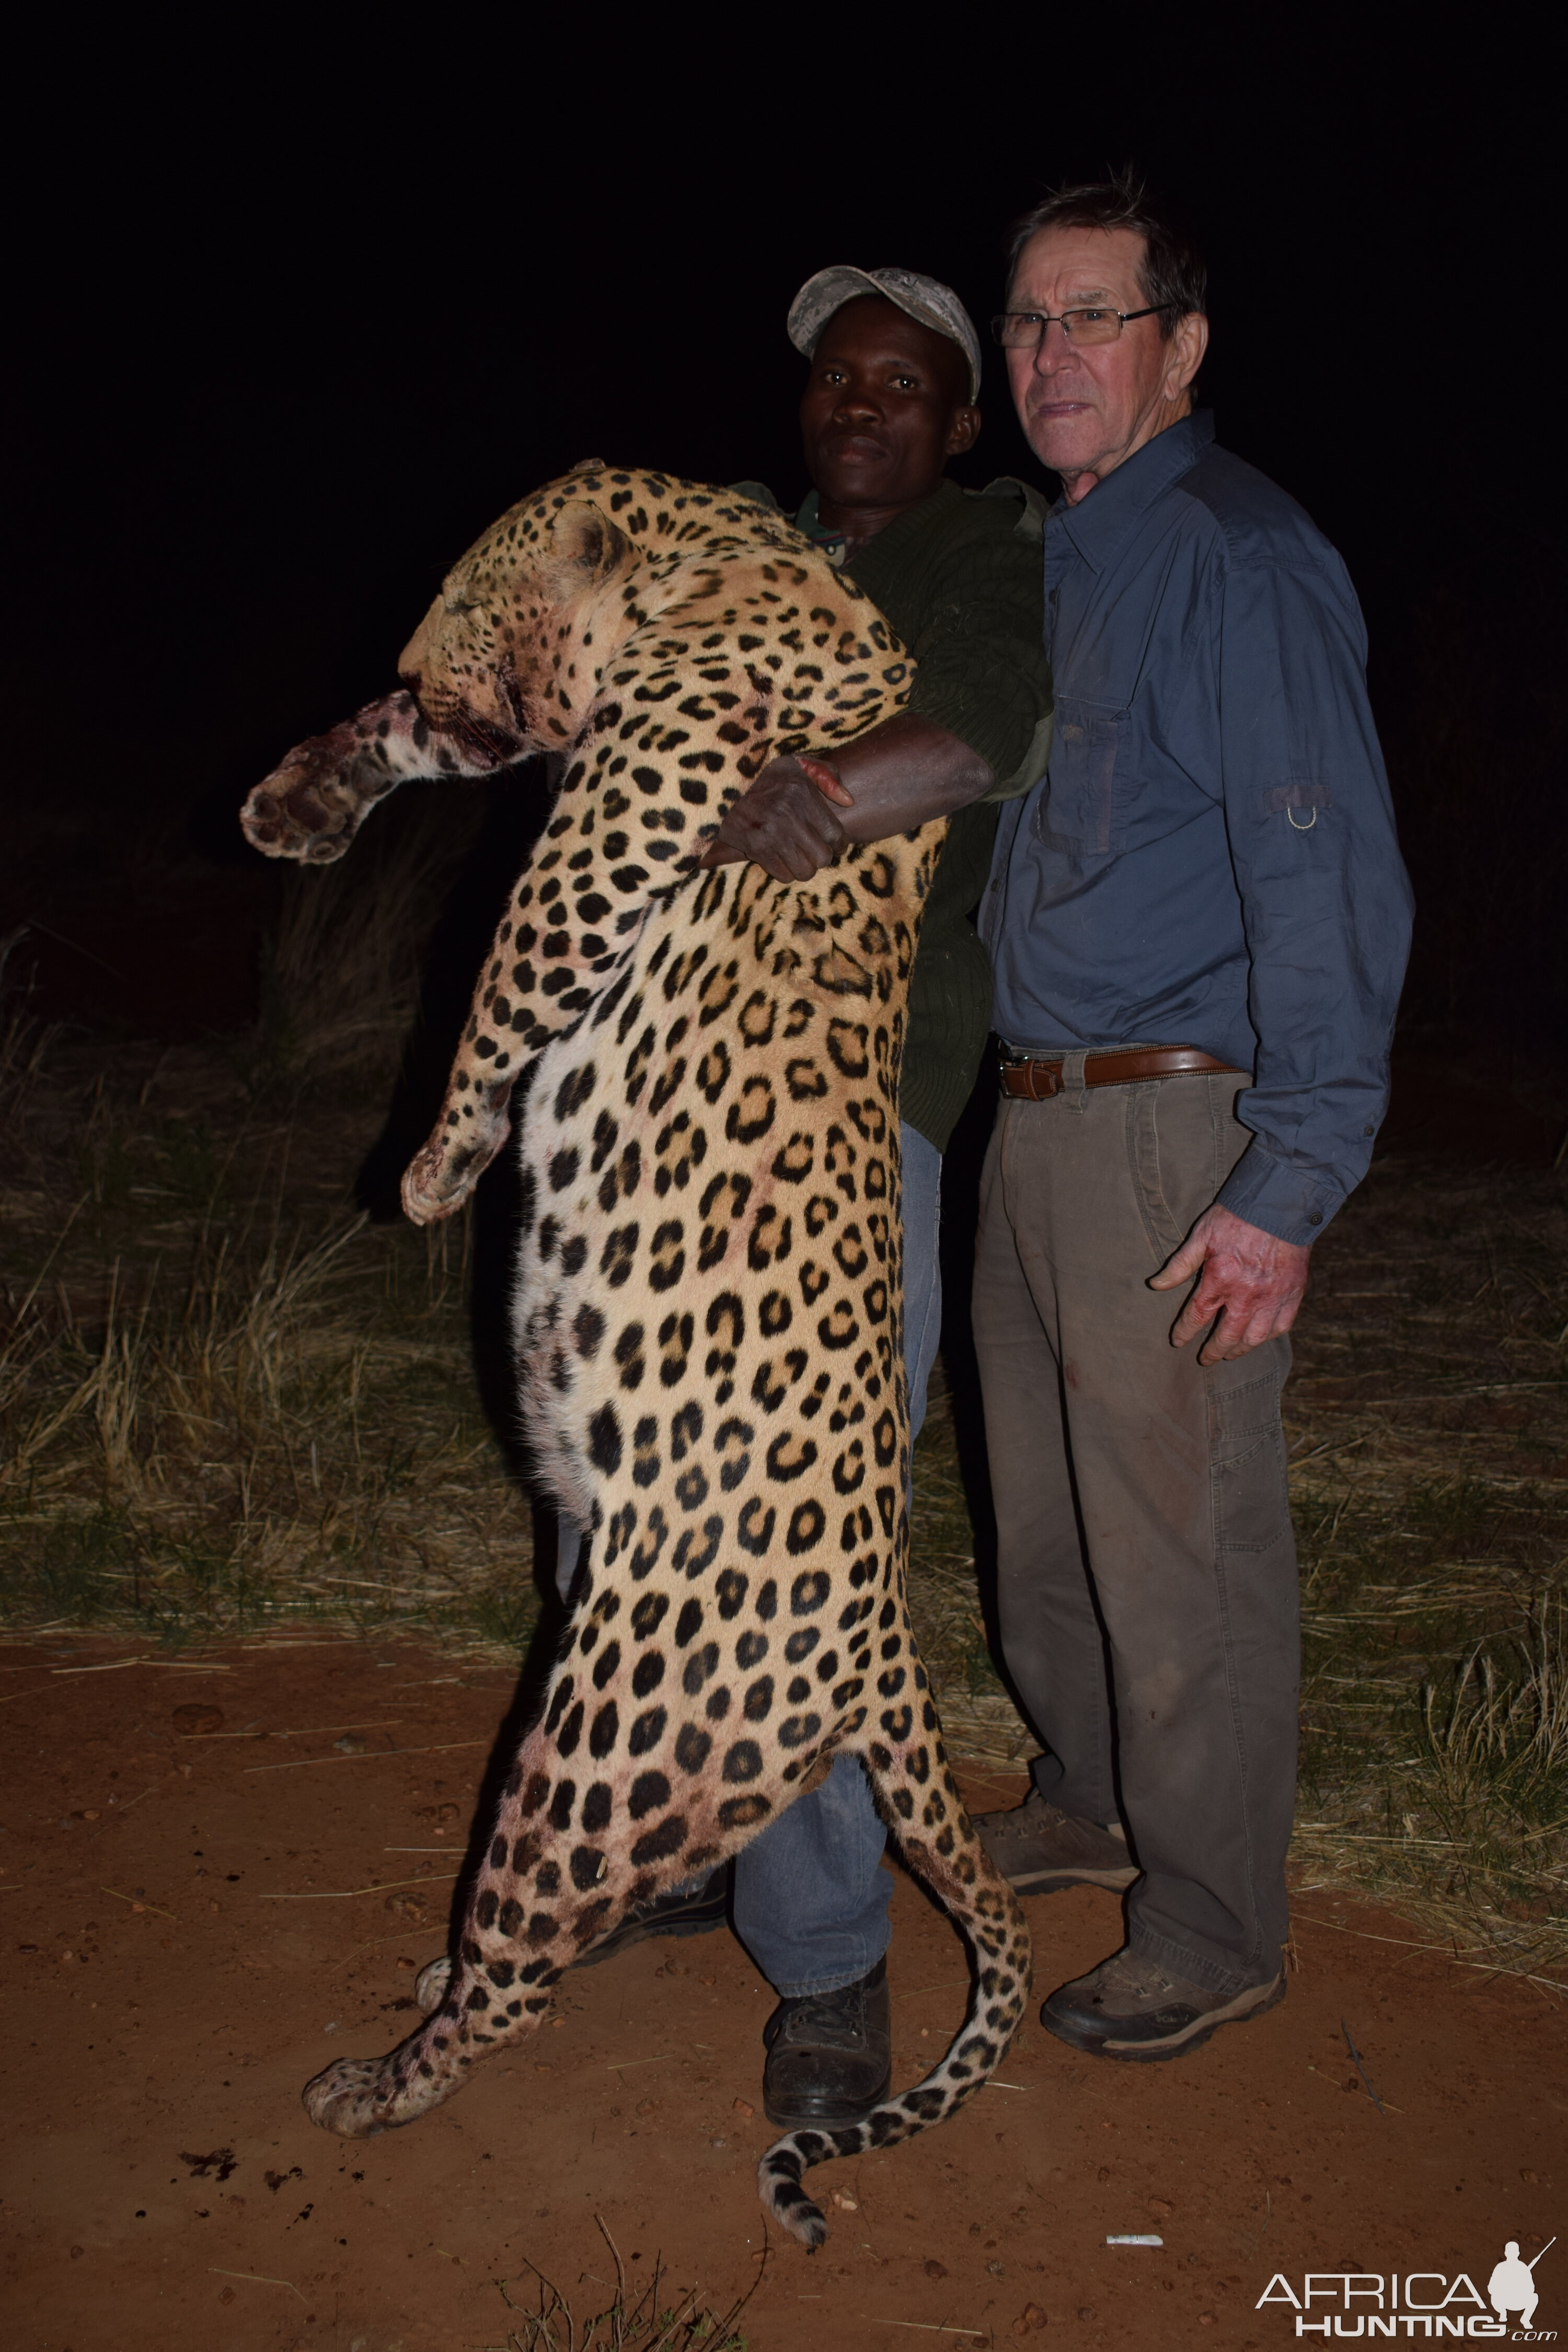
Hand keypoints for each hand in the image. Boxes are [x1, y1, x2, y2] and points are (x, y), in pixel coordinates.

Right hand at [696, 754, 851, 880]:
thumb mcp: (794, 763)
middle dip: (822, 857)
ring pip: (805, 871)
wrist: (718, 785)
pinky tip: (781, 859)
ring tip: (799, 857)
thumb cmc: (761, 774)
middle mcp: (789, 816)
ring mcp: (772, 835)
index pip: (836, 834)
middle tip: (815, 851)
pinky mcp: (755, 849)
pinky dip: (785, 872)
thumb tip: (849, 801)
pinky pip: (783, 875)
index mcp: (802, 793)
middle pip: (823, 857)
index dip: (839, 844)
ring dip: (804, 867)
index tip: (833, 844)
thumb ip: (825, 775)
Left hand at [1149, 1203, 1310, 1364]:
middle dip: (1214, 1351)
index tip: (1178, 1341)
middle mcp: (1247, 1294)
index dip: (1185, 1332)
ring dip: (1240, 1349)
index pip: (1197, 1316)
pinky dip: (1269, 1336)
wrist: (1280, 1204)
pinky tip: (1259, 1338)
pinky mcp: (1294, 1293)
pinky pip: (1282, 1325)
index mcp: (1220, 1279)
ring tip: (1231, 1354)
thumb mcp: (1201, 1236)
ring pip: (1255, 1337)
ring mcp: (1273, 1296)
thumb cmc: (1236, 1218)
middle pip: (1227, 1335)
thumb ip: (1179, 1265)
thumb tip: (1155, 1286)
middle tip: (1206, 1359)